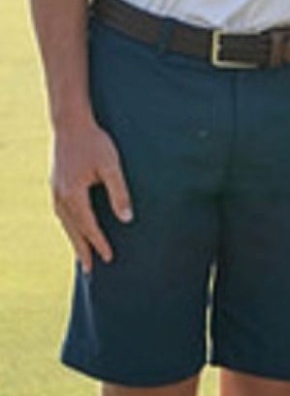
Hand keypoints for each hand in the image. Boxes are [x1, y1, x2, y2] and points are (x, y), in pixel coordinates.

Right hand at [49, 118, 130, 272]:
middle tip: (90, 270)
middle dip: (82, 250)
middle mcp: (60, 197)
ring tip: (82, 256)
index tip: (109, 258)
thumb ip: (119, 193)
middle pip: (73, 230)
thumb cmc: (95, 143)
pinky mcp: (56, 186)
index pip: (89, 226)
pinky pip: (62, 214)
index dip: (99, 243)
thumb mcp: (112, 166)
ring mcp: (55, 192)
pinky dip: (69, 226)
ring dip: (74, 240)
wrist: (70, 124)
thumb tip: (127, 219)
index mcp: (73, 195)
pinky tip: (76, 229)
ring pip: (65, 223)